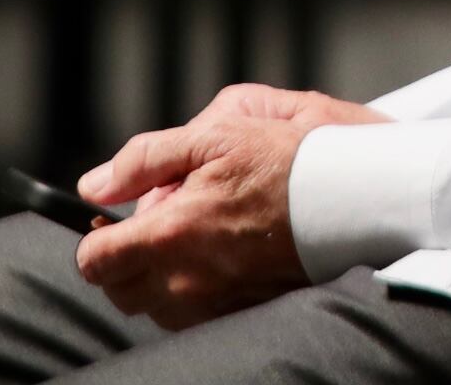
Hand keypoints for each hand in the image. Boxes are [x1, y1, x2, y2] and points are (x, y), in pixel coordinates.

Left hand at [74, 84, 386, 329]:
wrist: (356, 196)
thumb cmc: (289, 158)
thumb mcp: (215, 134)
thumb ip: (144, 160)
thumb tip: (94, 186)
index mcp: (170, 234)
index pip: (95, 261)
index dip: (97, 238)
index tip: (114, 221)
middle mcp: (186, 281)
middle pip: (121, 291)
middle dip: (127, 258)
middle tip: (162, 220)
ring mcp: (215, 303)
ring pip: (156, 307)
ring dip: (160, 276)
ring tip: (197, 234)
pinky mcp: (242, 313)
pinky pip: (194, 315)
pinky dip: (194, 290)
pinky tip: (221, 255)